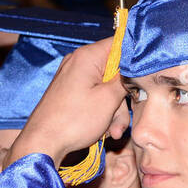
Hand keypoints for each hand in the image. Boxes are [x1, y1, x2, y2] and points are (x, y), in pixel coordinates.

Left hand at [10, 38, 128, 166]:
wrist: (43, 142)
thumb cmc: (74, 120)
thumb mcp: (108, 99)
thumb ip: (126, 80)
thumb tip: (138, 67)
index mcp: (87, 56)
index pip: (119, 44)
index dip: (135, 60)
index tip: (144, 77)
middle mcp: (78, 62)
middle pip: (114, 72)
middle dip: (122, 98)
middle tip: (122, 119)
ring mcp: (73, 78)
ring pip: (106, 89)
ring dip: (114, 112)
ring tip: (111, 132)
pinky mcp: (70, 93)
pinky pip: (94, 97)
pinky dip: (101, 113)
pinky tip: (102, 131)